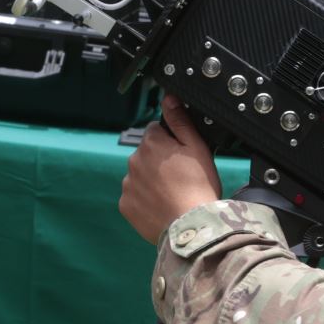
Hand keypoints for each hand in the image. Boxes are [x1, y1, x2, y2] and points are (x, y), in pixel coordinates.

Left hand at [120, 94, 222, 243]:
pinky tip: (161, 204)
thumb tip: (168, 98)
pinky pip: (134, 196)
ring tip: (172, 193)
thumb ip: (180, 121)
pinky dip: (144, 199)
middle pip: (146, 153)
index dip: (170, 142)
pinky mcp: (125, 204)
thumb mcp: (197, 147)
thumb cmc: (198, 186)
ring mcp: (128, 184)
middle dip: (159, 160)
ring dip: (150, 179)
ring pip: (139, 174)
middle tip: (180, 176)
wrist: (192, 225)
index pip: (155, 131)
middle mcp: (134, 160)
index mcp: (152, 143)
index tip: (181, 156)